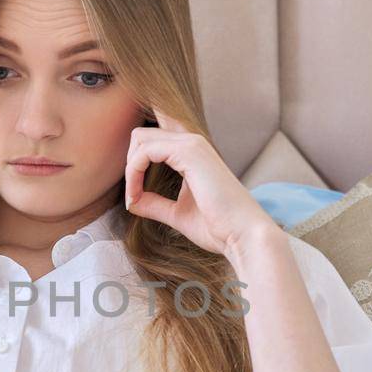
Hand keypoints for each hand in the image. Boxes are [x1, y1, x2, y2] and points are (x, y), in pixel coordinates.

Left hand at [124, 108, 277, 258]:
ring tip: (134, 198)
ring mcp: (192, 144)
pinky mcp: (189, 152)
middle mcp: (192, 142)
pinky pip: (145, 151)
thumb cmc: (218, 227)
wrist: (242, 235)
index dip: (135, 163)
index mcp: (192, 154)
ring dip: (130, 170)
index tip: (134, 197)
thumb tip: (131, 202)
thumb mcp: (177, 214)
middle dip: (129, 165)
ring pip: (140, 139)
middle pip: (141, 136)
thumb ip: (154, 204)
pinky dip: (133, 173)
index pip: (153, 139)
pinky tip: (136, 196)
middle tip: (134, 196)